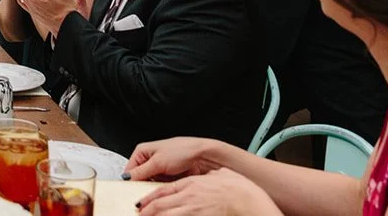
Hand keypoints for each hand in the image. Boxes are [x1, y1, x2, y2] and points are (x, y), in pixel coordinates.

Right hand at [125, 136, 225, 181]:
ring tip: (160, 187)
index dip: (130, 181)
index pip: (129, 170)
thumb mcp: (158, 162)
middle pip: (140, 178)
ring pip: (150, 184)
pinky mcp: (168, 176)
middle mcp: (150, 159)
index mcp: (142, 151)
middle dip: (144, 186)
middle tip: (147, 191)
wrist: (203, 156)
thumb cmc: (182, 150)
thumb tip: (127, 178)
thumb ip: (141, 172)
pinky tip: (167, 189)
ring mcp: (160, 169)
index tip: (132, 191)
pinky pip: (160, 186)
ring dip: (154, 188)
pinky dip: (163, 189)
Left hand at [137, 168, 279, 215]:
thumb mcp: (222, 176)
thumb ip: (213, 176)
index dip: (149, 198)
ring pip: (166, 215)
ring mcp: (193, 210)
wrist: (249, 201)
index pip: (163, 191)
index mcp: (192, 184)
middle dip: (146, 211)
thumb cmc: (240, 190)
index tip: (141, 203)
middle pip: (160, 204)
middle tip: (138, 214)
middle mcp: (189, 196)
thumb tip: (213, 175)